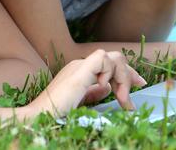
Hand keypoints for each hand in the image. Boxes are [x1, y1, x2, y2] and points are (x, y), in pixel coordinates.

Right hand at [28, 50, 146, 116]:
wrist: (37, 117)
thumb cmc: (54, 113)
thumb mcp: (80, 102)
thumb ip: (93, 93)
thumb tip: (108, 87)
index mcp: (80, 72)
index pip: (109, 64)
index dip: (126, 73)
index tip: (138, 85)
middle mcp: (80, 65)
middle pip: (114, 58)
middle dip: (130, 73)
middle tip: (138, 89)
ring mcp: (79, 67)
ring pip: (113, 57)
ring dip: (123, 78)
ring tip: (122, 99)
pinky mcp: (79, 71)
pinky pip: (104, 59)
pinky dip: (111, 73)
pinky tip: (106, 89)